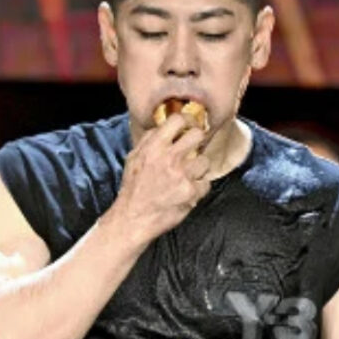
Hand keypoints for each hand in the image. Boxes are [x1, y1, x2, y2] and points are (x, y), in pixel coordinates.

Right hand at [105, 113, 210, 246]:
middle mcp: (169, 158)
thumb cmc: (133, 189)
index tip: (189, 126)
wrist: (133, 218)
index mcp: (154, 147)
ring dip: (199, 168)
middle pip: (198, 135)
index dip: (187, 121)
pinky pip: (206, 184)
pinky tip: (188, 191)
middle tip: (195, 149)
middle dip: (198, 141)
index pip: (178, 120)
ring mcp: (182, 175)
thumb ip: (148, 140)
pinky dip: (199, 188)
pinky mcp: (191, 192)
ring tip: (189, 176)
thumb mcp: (134, 158)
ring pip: (205, 161)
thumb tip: (163, 126)